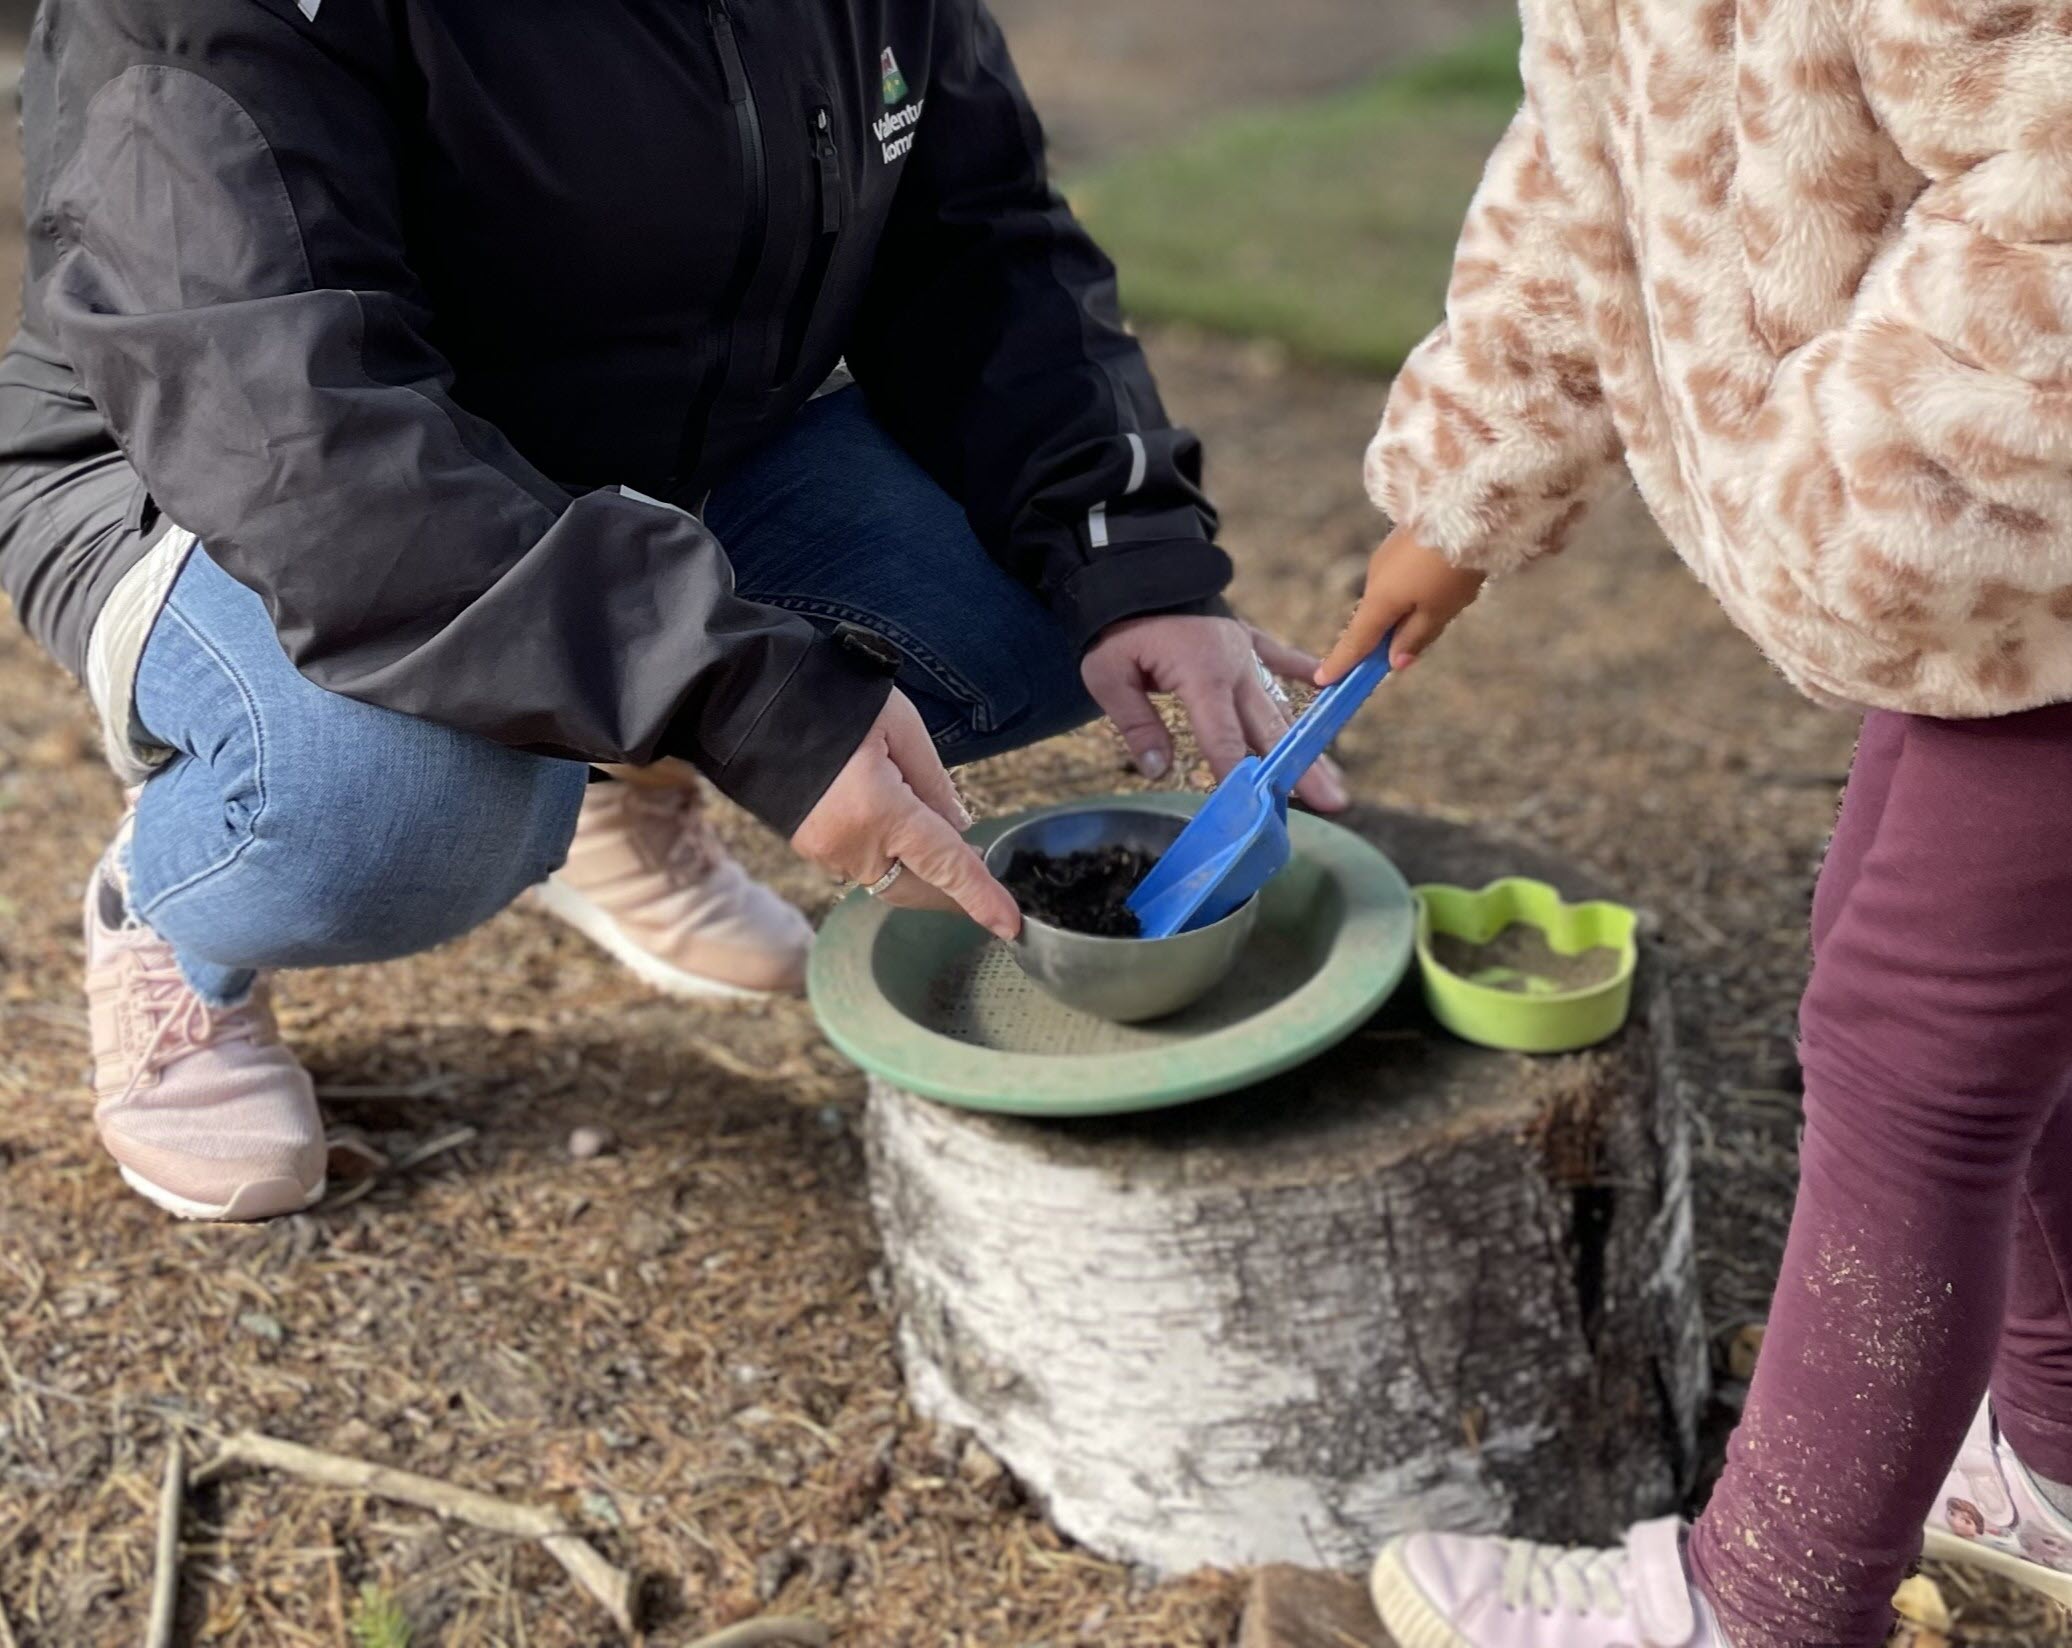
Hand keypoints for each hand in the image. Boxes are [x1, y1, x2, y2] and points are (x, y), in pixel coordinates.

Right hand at [791, 691, 1019, 939]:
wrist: (748, 699)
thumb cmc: (831, 697)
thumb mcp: (899, 724)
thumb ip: (933, 781)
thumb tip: (958, 827)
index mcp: (879, 810)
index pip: (945, 864)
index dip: (980, 896)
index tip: (1009, 925)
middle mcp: (850, 843)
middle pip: (917, 888)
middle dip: (952, 895)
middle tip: (987, 890)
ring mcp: (823, 850)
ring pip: (888, 883)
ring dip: (921, 879)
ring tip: (952, 866)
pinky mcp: (808, 847)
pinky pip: (861, 868)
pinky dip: (891, 863)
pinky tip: (906, 845)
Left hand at [1081, 614, 1349, 811]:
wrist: (1134, 565)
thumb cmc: (1117, 624)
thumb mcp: (1107, 674)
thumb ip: (1136, 723)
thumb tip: (1158, 770)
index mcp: (1202, 675)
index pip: (1223, 738)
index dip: (1239, 777)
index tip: (1259, 810)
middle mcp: (1235, 667)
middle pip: (1269, 730)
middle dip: (1300, 770)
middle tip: (1332, 803)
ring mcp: (1245, 651)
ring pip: (1280, 706)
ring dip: (1306, 742)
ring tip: (1332, 778)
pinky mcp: (1245, 637)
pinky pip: (1280, 656)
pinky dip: (1302, 670)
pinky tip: (1328, 683)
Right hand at [1317, 527, 1484, 683]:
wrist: (1467, 507)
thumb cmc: (1452, 567)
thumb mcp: (1439, 611)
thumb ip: (1415, 638)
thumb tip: (1394, 660)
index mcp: (1380, 601)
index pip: (1355, 642)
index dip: (1341, 664)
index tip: (1324, 680)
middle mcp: (1375, 579)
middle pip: (1374, 620)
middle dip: (1385, 639)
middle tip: (1405, 654)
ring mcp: (1386, 559)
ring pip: (1390, 598)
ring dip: (1405, 612)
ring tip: (1445, 605)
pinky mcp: (1399, 544)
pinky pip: (1400, 579)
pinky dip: (1412, 592)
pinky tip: (1443, 583)